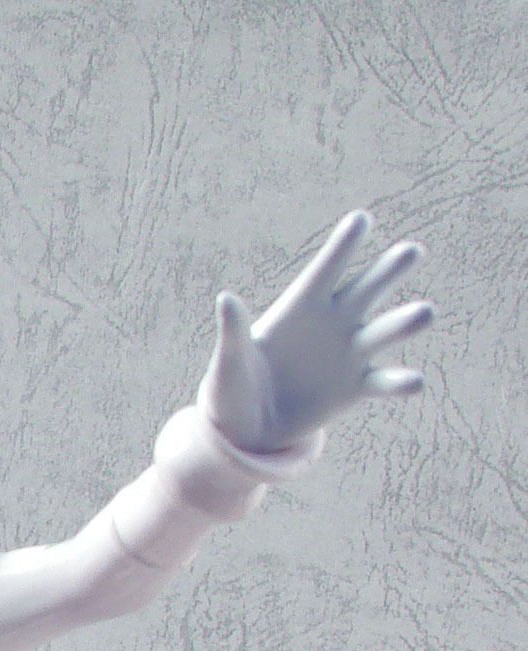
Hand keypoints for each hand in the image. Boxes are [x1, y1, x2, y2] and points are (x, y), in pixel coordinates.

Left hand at [198, 210, 432, 452]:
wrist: (247, 431)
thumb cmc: (233, 389)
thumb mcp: (230, 362)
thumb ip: (234, 332)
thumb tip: (226, 299)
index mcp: (301, 307)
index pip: (326, 270)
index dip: (343, 246)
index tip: (361, 219)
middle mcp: (333, 323)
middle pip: (367, 289)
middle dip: (389, 270)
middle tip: (411, 252)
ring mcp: (349, 353)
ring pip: (386, 329)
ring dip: (405, 321)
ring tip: (424, 313)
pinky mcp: (356, 388)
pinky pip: (385, 381)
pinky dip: (400, 382)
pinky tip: (414, 381)